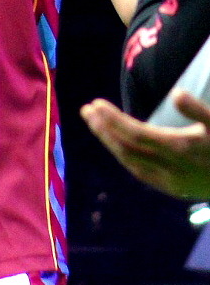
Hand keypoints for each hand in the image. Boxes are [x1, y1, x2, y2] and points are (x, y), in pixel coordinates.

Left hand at [82, 91, 209, 198]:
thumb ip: (198, 110)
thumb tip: (176, 93)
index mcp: (180, 148)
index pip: (135, 133)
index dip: (112, 119)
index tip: (95, 104)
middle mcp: (172, 168)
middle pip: (127, 148)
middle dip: (104, 129)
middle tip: (86, 111)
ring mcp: (172, 183)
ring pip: (131, 163)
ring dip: (110, 143)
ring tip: (95, 125)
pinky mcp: (176, 190)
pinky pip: (142, 174)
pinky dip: (126, 159)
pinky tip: (119, 149)